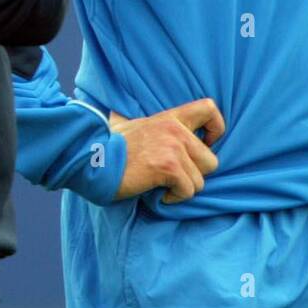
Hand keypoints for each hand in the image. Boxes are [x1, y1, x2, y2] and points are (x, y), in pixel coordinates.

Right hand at [108, 98, 225, 203]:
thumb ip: (159, 130)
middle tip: (173, 177)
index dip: (215, 129)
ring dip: (182, 188)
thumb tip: (166, 139)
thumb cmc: (111, 148)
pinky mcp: (168, 167)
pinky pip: (188, 191)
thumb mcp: (139, 127)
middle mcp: (176, 130)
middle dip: (194, 175)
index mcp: (170, 117)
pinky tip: (157, 192)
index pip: (209, 108)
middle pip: (211, 160)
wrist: (91, 159)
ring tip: (160, 185)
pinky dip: (174, 198)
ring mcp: (173, 148)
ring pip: (200, 180)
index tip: (204, 144)